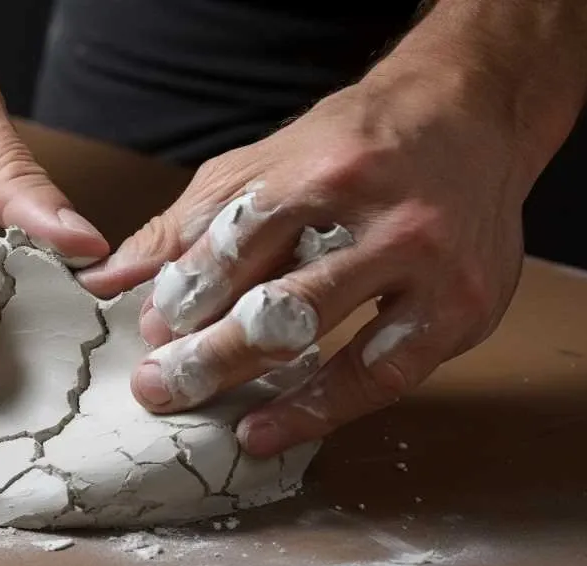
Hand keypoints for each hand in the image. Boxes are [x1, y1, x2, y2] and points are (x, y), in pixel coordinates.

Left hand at [79, 66, 534, 457]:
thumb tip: (114, 278)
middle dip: (212, 356)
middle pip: (284, 304)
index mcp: (326, 171)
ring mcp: (433, 268)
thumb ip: (190, 222)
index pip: (239, 244)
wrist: (471, 118)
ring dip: (273, 394)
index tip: (150, 335)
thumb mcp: (265, 161)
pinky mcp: (465, 309)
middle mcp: (386, 218)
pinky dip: (330, 407)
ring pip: (340, 346)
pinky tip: (281, 425)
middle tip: (161, 390)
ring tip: (227, 424)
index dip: (188, 296)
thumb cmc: (357, 144)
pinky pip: (389, 375)